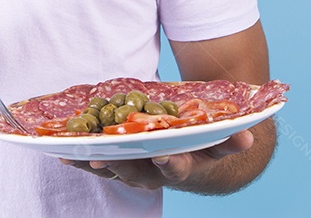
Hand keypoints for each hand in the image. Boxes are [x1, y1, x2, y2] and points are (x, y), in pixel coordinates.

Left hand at [59, 130, 254, 189]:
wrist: (193, 161)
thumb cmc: (204, 145)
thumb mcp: (218, 142)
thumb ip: (230, 139)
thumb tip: (248, 137)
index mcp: (182, 167)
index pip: (176, 169)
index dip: (169, 164)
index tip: (162, 154)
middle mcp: (156, 174)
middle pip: (136, 173)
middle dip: (119, 164)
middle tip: (103, 155)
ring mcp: (135, 171)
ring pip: (113, 170)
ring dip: (94, 163)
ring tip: (75, 154)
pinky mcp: (118, 164)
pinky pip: (98, 165)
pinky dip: (80, 160)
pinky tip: (62, 152)